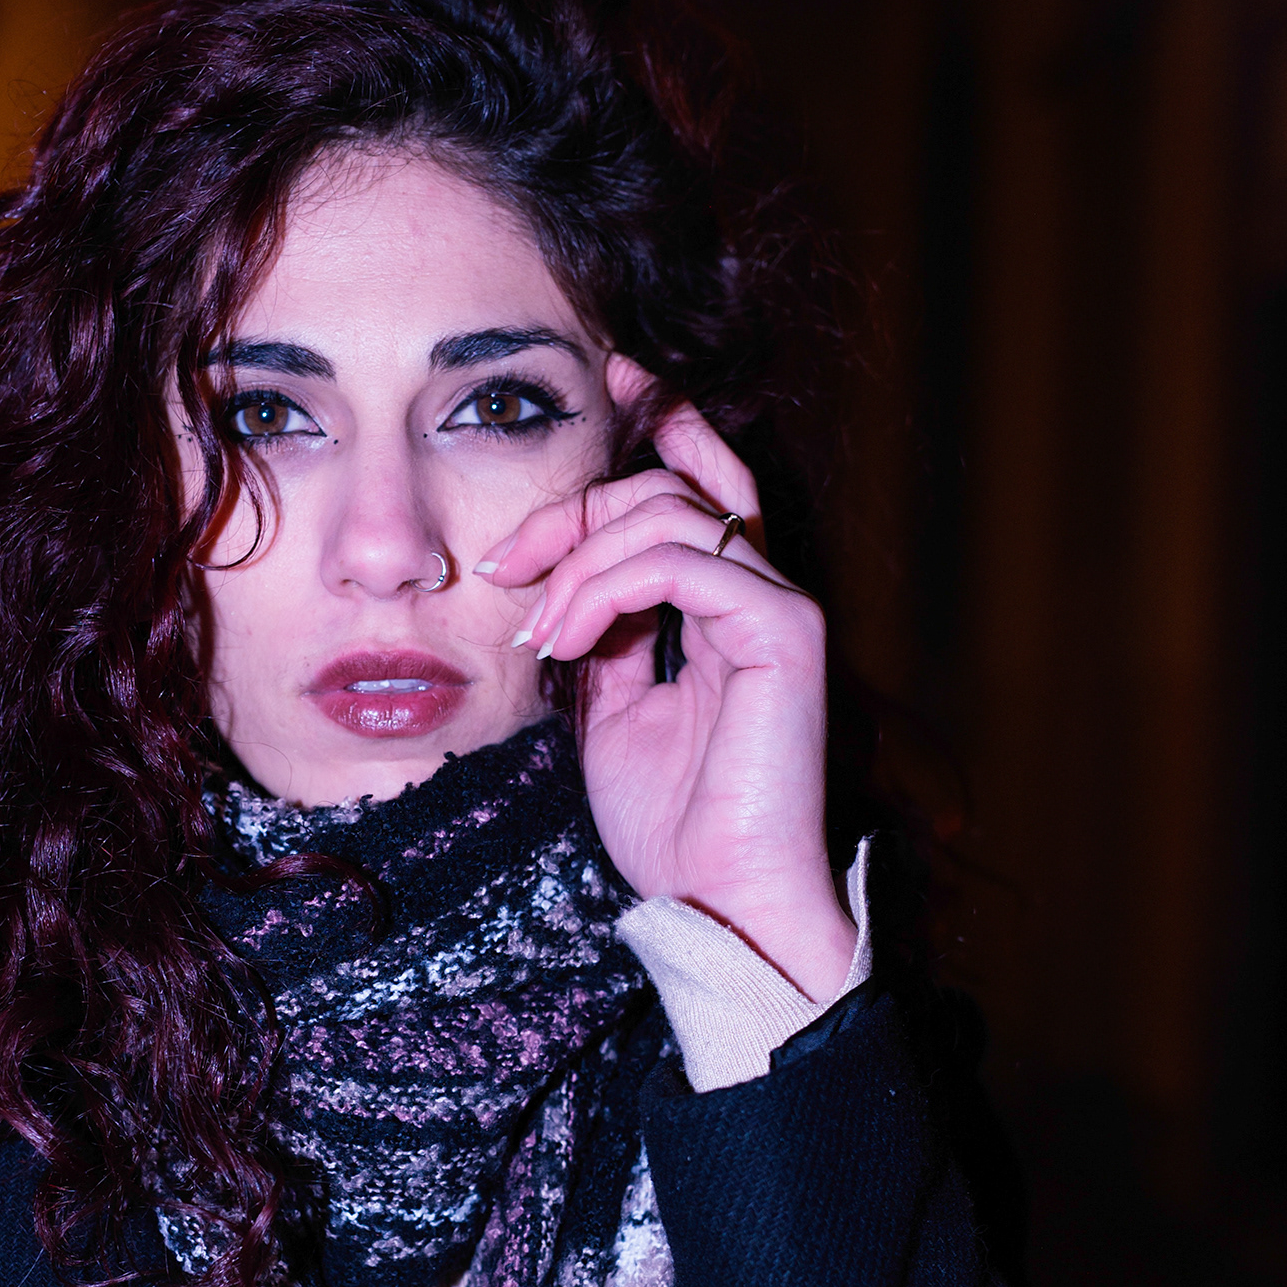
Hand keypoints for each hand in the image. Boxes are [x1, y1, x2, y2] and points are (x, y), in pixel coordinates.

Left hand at [476, 359, 854, 1002]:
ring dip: (579, 559)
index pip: (697, 484)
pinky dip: (608, 584)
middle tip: (502, 566)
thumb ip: (601, 640)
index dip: (654, 423)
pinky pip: (683, 561)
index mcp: (726, 610)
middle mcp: (761, 594)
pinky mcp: (784, 631)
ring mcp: (779, 608)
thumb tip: (559, 588)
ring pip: (669, 512)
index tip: (597, 384)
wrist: (718, 903)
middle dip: (569, 511)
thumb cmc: (672, 829)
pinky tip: (568, 634)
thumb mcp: (610, 719)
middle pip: (666, 487)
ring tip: (538, 628)